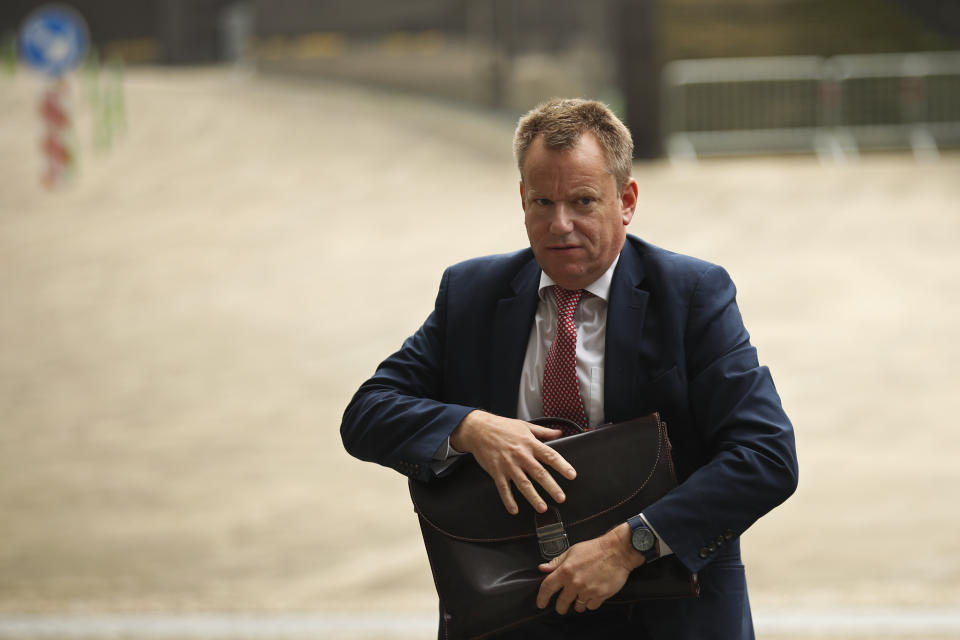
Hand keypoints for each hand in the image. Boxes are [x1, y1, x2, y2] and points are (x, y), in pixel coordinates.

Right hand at [449, 410, 576, 514]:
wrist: (479, 429)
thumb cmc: (502, 427)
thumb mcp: (525, 426)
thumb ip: (543, 432)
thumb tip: (559, 433)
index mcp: (530, 444)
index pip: (550, 455)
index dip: (562, 465)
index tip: (571, 475)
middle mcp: (521, 455)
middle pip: (539, 473)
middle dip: (551, 486)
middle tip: (561, 497)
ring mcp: (508, 465)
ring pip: (523, 483)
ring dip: (533, 497)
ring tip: (542, 508)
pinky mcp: (496, 472)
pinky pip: (504, 488)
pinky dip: (509, 500)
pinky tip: (514, 510)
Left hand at [536, 523, 645, 614]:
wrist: (617, 551)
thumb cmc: (594, 549)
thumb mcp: (572, 551)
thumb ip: (556, 562)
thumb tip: (542, 568)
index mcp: (565, 570)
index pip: (547, 588)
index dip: (541, 598)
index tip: (541, 603)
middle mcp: (575, 582)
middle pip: (561, 603)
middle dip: (560, 607)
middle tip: (562, 606)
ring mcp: (588, 590)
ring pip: (577, 607)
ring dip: (577, 604)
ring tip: (580, 597)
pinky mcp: (600, 595)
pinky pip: (591, 606)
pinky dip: (590, 603)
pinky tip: (592, 595)